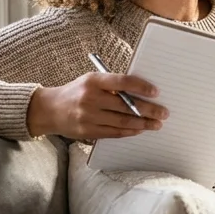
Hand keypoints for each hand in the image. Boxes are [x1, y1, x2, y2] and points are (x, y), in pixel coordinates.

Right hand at [27, 72, 167, 139]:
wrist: (50, 110)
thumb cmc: (76, 92)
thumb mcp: (91, 81)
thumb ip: (112, 85)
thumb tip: (141, 92)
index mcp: (93, 81)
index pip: (122, 82)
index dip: (141, 87)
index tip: (156, 92)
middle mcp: (90, 98)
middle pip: (126, 106)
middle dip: (149, 110)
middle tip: (164, 113)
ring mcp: (89, 117)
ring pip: (122, 122)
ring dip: (143, 124)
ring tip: (156, 124)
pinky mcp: (88, 132)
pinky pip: (114, 133)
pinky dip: (129, 132)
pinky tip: (140, 130)